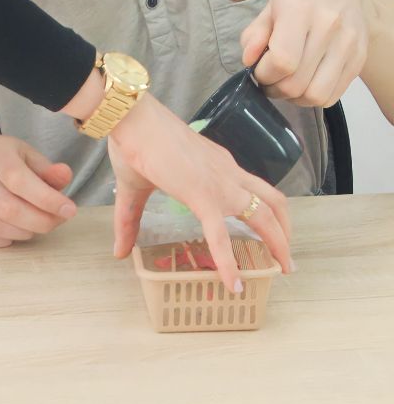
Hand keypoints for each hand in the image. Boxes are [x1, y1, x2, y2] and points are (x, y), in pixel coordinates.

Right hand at [0, 136, 75, 248]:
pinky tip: (15, 232)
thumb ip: (48, 170)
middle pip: (5, 206)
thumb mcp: (29, 157)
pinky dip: (2, 241)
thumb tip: (64, 175)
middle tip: (56, 221)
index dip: (46, 198)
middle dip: (38, 220)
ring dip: (22, 232)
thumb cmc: (7, 163)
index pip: (18, 179)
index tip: (69, 210)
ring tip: (36, 224)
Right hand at [108, 93, 292, 293]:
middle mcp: (227, 173)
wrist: (132, 119)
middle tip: (286, 261)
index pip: (252, 189)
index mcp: (218, 166)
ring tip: (281, 268)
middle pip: (272, 202)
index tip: (268, 234)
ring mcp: (220, 184)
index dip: (264, 212)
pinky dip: (229, 263)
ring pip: (264, 214)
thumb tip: (118, 252)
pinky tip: (233, 284)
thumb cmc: (136, 143)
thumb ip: (130, 220)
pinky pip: (221, 235)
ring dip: (278, 242)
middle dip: (284, 232)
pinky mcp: (203, 196)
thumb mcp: (138, 186)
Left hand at [240, 0, 367, 107]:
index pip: (282, 60)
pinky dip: (314, 98)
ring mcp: (347, 45)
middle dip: (275, 89)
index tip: (259, 70)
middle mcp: (327, 26)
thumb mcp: (272, 7)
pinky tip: (306, 83)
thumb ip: (255, 34)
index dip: (264, 74)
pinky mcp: (358, 60)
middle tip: (270, 81)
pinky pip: (333, 96)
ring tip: (288, 84)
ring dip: (295, 98)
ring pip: (316, 95)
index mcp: (299, 9)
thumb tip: (248, 61)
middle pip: (297, 82)